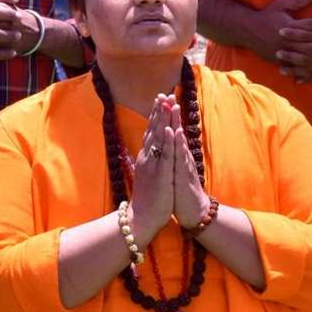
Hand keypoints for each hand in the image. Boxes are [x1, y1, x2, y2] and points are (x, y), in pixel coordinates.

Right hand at [129, 95, 175, 245]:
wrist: (141, 218)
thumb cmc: (146, 198)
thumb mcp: (145, 175)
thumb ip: (144, 161)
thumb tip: (141, 150)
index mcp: (145, 157)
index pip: (151, 131)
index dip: (156, 114)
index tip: (160, 98)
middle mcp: (147, 158)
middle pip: (154, 130)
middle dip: (159, 111)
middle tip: (164, 93)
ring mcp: (153, 165)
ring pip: (159, 138)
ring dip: (164, 120)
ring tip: (168, 103)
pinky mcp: (161, 175)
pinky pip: (165, 155)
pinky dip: (168, 141)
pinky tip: (171, 129)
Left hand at [170, 98, 209, 228]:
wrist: (192, 210)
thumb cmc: (180, 190)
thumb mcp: (172, 170)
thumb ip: (171, 156)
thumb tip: (167, 143)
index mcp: (174, 155)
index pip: (169, 131)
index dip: (165, 116)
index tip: (160, 99)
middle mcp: (180, 156)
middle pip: (175, 131)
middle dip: (171, 113)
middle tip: (168, 94)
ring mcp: (183, 164)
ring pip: (179, 141)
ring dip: (176, 123)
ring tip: (174, 106)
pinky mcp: (184, 175)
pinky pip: (181, 158)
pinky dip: (179, 145)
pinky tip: (177, 134)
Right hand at [241, 0, 311, 83]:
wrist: (246, 30)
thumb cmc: (265, 15)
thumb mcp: (280, 4)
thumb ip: (297, 2)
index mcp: (290, 25)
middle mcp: (287, 41)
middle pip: (311, 46)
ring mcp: (283, 53)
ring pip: (306, 62)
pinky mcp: (279, 62)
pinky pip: (296, 71)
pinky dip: (308, 76)